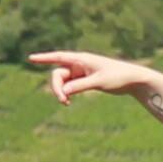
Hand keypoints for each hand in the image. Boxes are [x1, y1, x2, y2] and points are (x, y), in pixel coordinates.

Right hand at [29, 49, 162, 105]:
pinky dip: (67, 93)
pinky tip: (68, 102)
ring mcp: (81, 72)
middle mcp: (79, 64)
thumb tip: (63, 92)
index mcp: (82, 59)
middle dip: (57, 87)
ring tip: (66, 104)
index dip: (44, 58)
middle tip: (63, 101)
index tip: (30, 58)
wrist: (132, 80)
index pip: (58, 57)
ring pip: (63, 82)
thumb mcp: (98, 82)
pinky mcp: (85, 80)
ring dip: (61, 92)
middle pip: (58, 75)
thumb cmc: (117, 77)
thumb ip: (79, 86)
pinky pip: (70, 86)